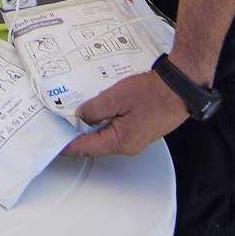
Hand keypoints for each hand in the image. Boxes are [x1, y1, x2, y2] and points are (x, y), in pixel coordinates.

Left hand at [61, 71, 188, 157]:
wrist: (181, 88)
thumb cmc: (154, 93)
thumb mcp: (117, 97)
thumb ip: (95, 108)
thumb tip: (81, 116)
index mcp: (120, 141)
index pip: (86, 148)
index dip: (67, 145)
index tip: (54, 142)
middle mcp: (127, 145)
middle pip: (95, 143)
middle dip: (77, 133)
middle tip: (61, 122)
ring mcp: (135, 137)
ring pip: (106, 134)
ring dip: (92, 124)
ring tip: (77, 112)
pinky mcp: (140, 128)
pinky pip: (117, 127)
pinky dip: (105, 119)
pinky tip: (100, 106)